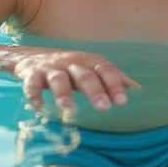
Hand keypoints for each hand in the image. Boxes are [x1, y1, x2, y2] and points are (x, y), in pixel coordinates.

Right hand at [11, 51, 140, 117]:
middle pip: (84, 75)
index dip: (114, 84)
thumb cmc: (67, 68)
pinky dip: (34, 95)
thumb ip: (111, 78)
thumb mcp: (90, 69)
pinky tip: (39, 108)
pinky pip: (31, 84)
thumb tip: (137, 88)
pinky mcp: (31, 74)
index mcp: (87, 61)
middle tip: (104, 107)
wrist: (30, 57)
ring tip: (70, 109)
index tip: (122, 101)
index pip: (104, 70)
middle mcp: (70, 63)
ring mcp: (50, 68)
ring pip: (58, 79)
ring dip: (64, 93)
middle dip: (94, 90)